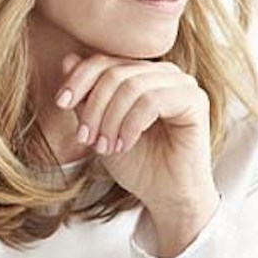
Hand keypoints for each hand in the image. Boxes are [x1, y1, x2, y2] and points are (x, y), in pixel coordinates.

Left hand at [55, 53, 218, 252]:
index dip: (78, 79)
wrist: (167, 197)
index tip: (61, 104)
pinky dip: (130, 125)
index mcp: (143, 74)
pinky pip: (152, 101)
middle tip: (85, 138)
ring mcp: (183, 84)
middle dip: (93, 107)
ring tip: (105, 146)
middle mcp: (164, 73)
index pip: (104, 61)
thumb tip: (68, 60)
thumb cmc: (138, 164)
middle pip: (115, 72)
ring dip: (110, 119)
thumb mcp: (100, 128)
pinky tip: (124, 145)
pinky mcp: (195, 101)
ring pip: (132, 85)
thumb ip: (87, 97)